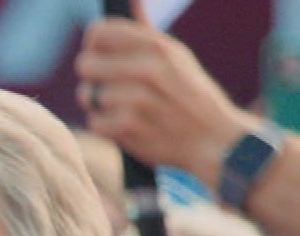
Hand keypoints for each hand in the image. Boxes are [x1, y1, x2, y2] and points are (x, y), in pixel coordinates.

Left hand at [76, 18, 252, 184]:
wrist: (214, 141)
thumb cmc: (189, 95)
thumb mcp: (176, 56)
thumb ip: (145, 31)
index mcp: (159, 46)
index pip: (99, 32)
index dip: (94, 46)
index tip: (102, 56)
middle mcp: (148, 68)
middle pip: (85, 63)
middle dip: (93, 77)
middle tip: (111, 86)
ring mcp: (137, 99)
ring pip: (87, 94)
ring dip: (99, 105)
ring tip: (124, 108)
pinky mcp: (128, 127)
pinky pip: (94, 122)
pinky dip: (106, 127)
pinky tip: (127, 126)